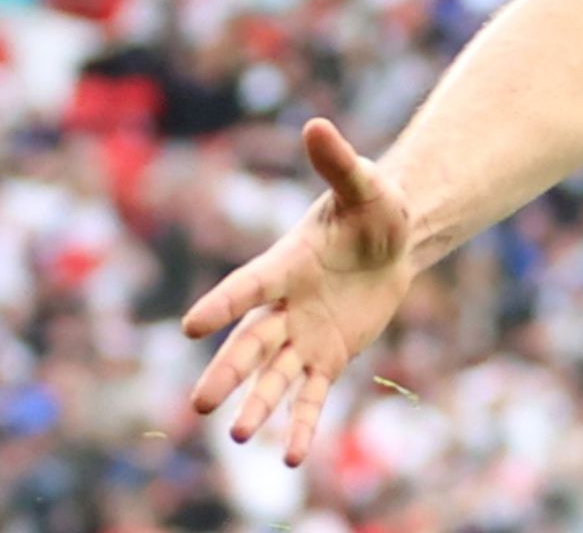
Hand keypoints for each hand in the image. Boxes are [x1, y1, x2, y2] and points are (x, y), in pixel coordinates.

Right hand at [181, 118, 419, 465]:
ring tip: (237, 436)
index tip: (190, 327)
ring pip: (274, 375)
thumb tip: (316, 125)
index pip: (250, 287)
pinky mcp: (327, 357)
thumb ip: (339, 163)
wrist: (392, 238)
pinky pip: (310, 395)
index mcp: (286, 264)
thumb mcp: (365, 185)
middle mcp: (286, 306)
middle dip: (229, 371)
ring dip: (258, 405)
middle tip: (200, 403)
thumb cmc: (374, 206)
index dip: (223, 304)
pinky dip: (301, 424)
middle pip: (252, 342)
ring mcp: (304, 335)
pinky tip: (291, 457)